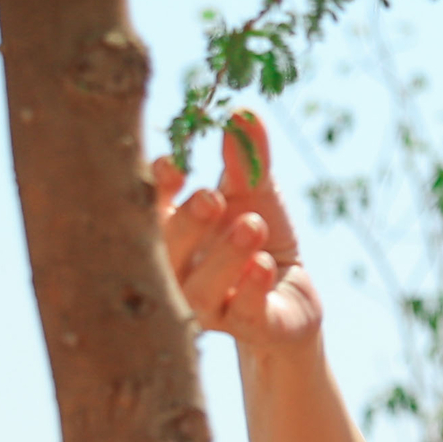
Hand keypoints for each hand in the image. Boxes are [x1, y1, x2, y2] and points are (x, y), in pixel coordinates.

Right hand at [152, 112, 321, 353]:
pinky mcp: (248, 329)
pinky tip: (263, 266)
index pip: (149, 211)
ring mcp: (208, 307)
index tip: (172, 166)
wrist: (293, 300)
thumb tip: (243, 113)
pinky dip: (251, 288)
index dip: (156, 190)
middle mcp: (177, 273)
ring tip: (252, 224)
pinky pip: (243, 312)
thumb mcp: (258, 194)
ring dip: (225, 255)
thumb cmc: (261, 241)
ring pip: (200, 287)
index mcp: (170, 233)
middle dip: (187, 223)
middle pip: (167, 252)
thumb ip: (248, 158)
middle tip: (211, 197)